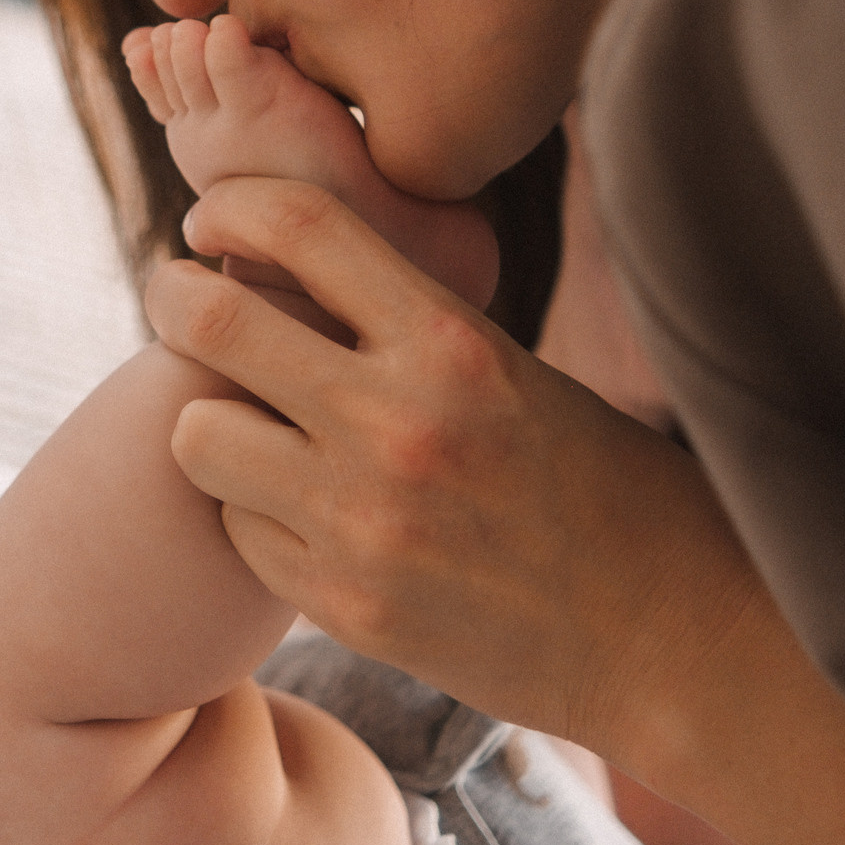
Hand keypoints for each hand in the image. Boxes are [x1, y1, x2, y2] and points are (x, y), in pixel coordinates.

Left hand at [143, 175, 763, 760]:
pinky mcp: (344, 604)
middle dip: (174, 298)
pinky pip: (237, 533)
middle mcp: (398, 423)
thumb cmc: (599, 487)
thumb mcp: (511, 372)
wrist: (671, 638)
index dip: (232, 207)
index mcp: (453, 341)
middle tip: (176, 299)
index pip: (300, 226)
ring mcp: (362, 522)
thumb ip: (399, 329)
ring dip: (209, 424)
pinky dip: (252, 518)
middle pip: (211, 321)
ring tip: (250, 426)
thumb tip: (271, 273)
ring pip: (197, 437)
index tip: (211, 221)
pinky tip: (303, 517)